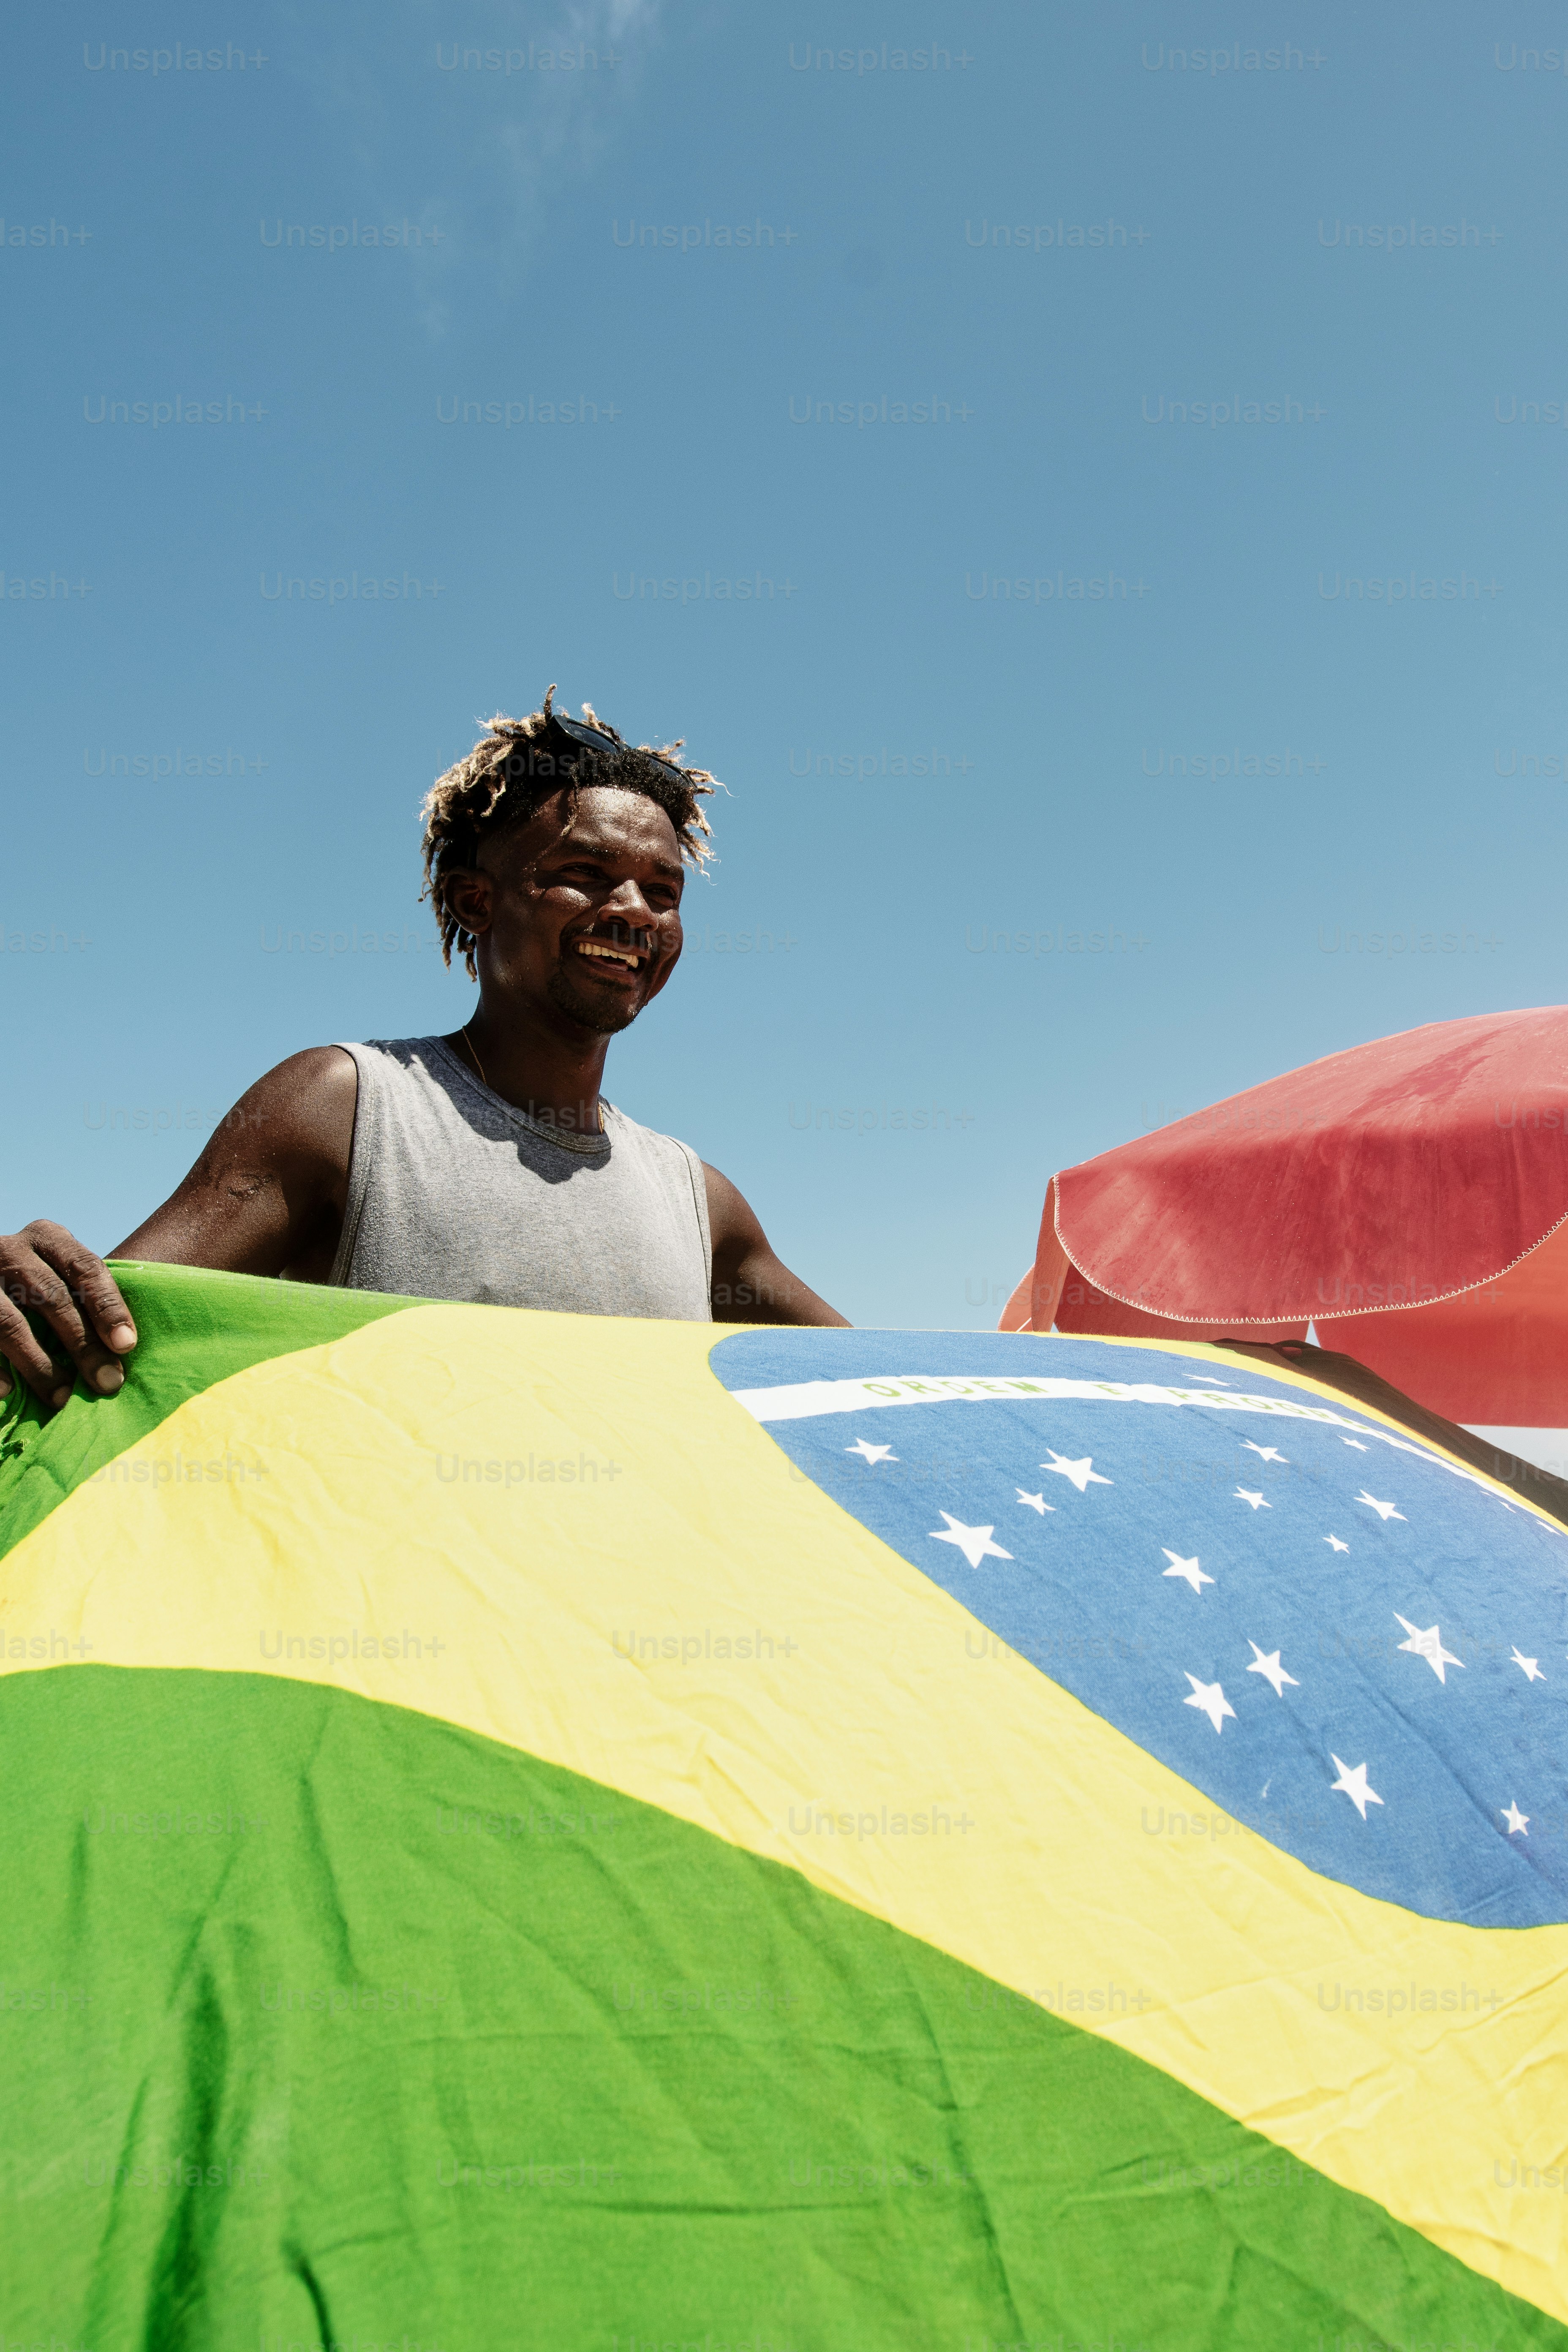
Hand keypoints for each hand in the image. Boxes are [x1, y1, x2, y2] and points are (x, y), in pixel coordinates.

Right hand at [0, 1221, 137, 1408]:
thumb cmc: (36, 1285)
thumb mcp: (58, 1274)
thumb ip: (83, 1299)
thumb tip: (122, 1351)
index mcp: (48, 1238)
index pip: (86, 1268)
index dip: (108, 1307)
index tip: (126, 1345)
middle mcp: (12, 1250)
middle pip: (52, 1297)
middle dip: (82, 1344)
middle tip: (107, 1383)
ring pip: (9, 1323)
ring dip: (38, 1365)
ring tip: (62, 1398)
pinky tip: (8, 1391)